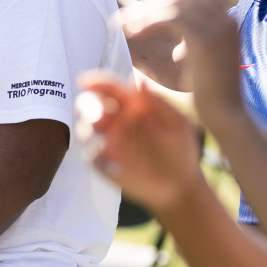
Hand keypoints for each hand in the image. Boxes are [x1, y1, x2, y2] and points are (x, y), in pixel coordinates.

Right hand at [76, 72, 204, 212]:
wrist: (181, 186)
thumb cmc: (181, 150)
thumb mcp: (176, 124)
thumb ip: (158, 103)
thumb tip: (139, 81)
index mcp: (132, 106)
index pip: (110, 89)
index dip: (97, 83)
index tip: (86, 82)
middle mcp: (116, 121)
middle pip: (90, 106)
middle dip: (89, 107)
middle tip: (100, 117)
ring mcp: (109, 143)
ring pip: (85, 129)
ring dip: (89, 129)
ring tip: (104, 140)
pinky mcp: (105, 165)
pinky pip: (92, 156)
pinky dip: (96, 154)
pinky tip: (114, 163)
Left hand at [118, 0, 244, 123]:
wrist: (226, 116)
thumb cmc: (209, 96)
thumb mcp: (198, 60)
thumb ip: (184, 42)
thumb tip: (156, 30)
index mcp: (227, 19)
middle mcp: (226, 18)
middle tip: (130, 15)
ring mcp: (218, 27)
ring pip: (176, 0)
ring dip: (146, 10)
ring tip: (126, 26)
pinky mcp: (206, 40)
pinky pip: (171, 17)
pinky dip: (149, 21)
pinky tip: (133, 33)